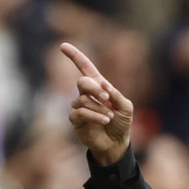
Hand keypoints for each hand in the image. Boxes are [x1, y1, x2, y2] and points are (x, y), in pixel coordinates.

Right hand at [61, 42, 132, 165]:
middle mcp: (86, 94)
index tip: (63, 45)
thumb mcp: (126, 107)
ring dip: (99, 108)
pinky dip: (94, 115)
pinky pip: (80, 112)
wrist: (116, 143)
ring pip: (82, 99)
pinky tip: (105, 120)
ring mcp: (79, 106)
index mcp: (98, 86)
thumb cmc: (121, 123)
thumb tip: (103, 86)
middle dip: (94, 88)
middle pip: (82, 82)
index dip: (74, 56)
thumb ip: (116, 94)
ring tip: (109, 117)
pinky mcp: (76, 120)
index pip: (84, 67)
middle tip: (107, 99)